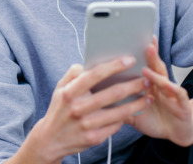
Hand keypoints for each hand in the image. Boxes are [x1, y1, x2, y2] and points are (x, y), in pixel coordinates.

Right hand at [13, 56, 151, 163]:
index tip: (129, 60)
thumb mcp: (60, 88)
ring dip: (137, 103)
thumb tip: (87, 64)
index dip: (114, 66)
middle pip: (112, 94)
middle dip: (133, 85)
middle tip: (146, 79)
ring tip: (148, 96)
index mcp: (70, 92)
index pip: (95, 75)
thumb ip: (73, 73)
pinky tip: (135, 111)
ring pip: (119, 112)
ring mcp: (87, 125)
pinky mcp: (94, 138)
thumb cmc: (59, 109)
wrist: (51, 139)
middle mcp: (78, 108)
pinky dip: (126, 117)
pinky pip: (115, 126)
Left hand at [125, 36, 192, 146]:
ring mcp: (171, 93)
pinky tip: (167, 84)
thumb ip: (117, 103)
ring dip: (155, 67)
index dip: (135, 54)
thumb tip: (97, 97)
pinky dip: (172, 88)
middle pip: (153, 66)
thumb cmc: (153, 119)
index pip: (141, 65)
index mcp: (147, 83)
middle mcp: (159, 84)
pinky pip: (178, 95)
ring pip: (163, 77)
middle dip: (148, 53)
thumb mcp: (131, 111)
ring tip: (148, 58)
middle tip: (141, 41)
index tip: (125, 40)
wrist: (176, 134)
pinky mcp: (182, 105)